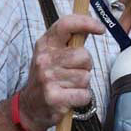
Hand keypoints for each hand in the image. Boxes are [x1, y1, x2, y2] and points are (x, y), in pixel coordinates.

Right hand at [17, 13, 104, 130]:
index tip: (100, 28)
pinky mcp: (54, 97)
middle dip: (85, 66)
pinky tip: (70, 97)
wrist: (29, 107)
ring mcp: (47, 78)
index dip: (86, 23)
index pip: (66, 24)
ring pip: (86, 77)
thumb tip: (92, 23)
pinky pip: (84, 95)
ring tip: (69, 86)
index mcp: (45, 44)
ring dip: (82, 84)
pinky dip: (82, 98)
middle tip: (73, 73)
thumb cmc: (47, 78)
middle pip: (84, 55)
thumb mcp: (53, 54)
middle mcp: (44, 59)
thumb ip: (72, 40)